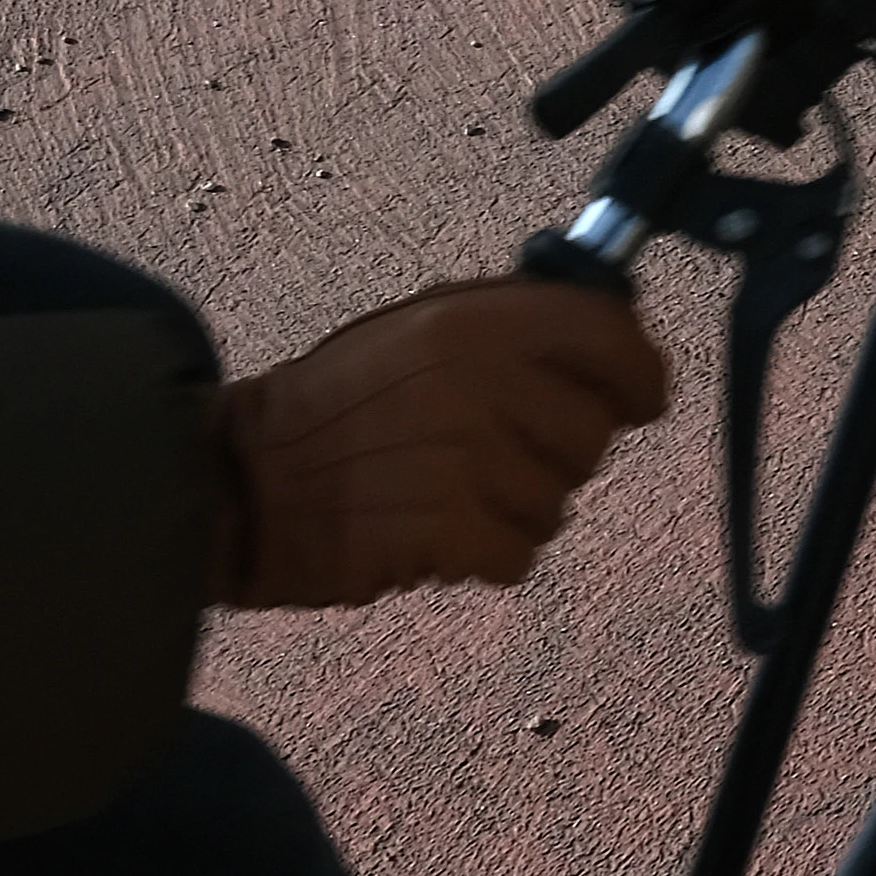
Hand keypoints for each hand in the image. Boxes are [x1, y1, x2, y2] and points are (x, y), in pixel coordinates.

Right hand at [207, 278, 672, 611]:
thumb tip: (614, 333)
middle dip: (555, 453)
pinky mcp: (451, 530)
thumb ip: (509, 328)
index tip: (639, 399)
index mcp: (471, 321)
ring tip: (439, 488)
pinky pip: (520, 554)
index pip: (611, 334)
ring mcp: (467, 459)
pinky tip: (430, 530)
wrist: (235, 484)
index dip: (639, 374)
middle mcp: (478, 381)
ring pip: (559, 501)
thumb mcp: (414, 332)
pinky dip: (484, 555)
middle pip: (594, 435)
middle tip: (482, 453)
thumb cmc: (331, 409)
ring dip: (514, 507)